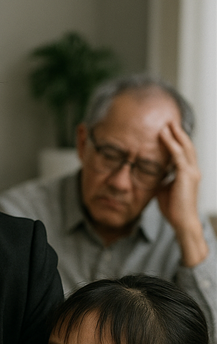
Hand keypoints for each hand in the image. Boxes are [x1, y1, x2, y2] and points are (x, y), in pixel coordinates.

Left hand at [155, 121, 207, 266]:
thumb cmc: (173, 209)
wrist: (182, 222)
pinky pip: (178, 155)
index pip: (184, 153)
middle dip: (178, 133)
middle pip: (187, 146)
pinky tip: (164, 135)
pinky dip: (171, 143)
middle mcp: (193, 170)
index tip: (168, 131)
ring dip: (175, 134)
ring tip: (167, 123)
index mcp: (189, 173)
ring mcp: (192, 172)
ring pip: (184, 147)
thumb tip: (150, 173)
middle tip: (169, 121)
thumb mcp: (164, 190)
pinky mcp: (187, 175)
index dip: (177, 141)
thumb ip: (160, 180)